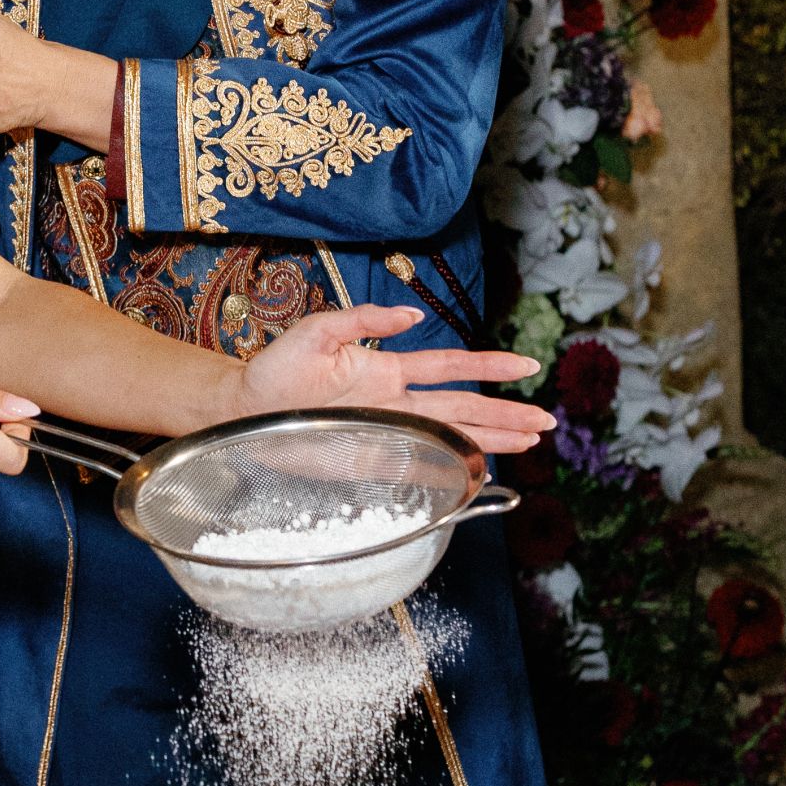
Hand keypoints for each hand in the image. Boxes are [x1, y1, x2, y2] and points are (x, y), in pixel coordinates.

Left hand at [241, 305, 555, 454]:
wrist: (240, 408)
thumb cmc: (274, 367)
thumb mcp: (318, 331)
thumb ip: (364, 320)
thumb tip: (413, 315)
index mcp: (388, 370)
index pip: (451, 367)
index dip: (490, 365)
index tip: (527, 365)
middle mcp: (395, 403)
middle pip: (464, 408)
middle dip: (505, 413)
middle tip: (546, 421)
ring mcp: (387, 432)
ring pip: (451, 436)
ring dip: (491, 440)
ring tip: (530, 441)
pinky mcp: (370, 459)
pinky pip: (420, 465)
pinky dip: (452, 467)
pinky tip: (480, 469)